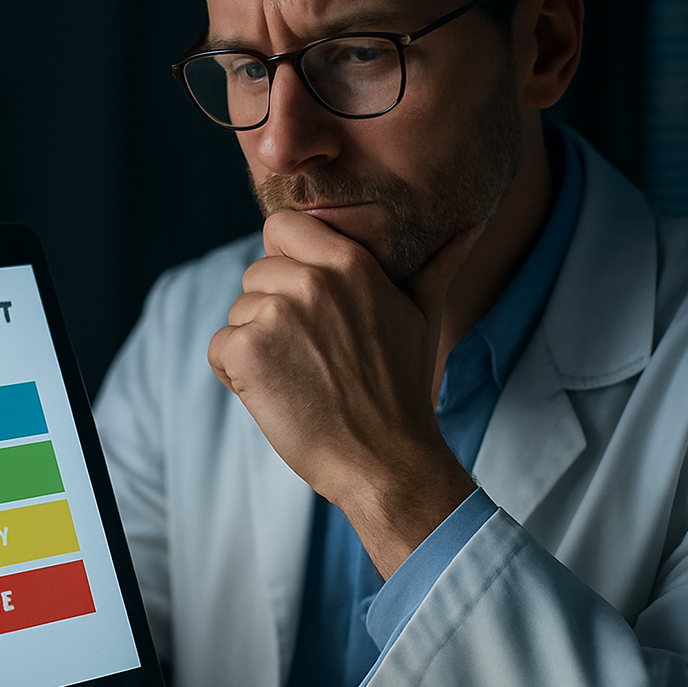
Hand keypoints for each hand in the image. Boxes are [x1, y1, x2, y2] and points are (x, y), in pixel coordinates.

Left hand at [207, 210, 477, 575]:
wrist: (384, 460)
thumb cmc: (402, 390)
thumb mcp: (424, 317)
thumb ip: (436, 267)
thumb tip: (468, 228)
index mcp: (350, 262)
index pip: (282, 226)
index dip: (285, 257)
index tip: (302, 295)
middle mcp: (310, 281)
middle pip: (256, 272)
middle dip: (272, 308)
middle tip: (310, 352)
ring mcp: (275, 315)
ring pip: (238, 312)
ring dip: (256, 343)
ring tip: (298, 375)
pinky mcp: (246, 351)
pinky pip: (219, 347)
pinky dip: (235, 373)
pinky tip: (275, 393)